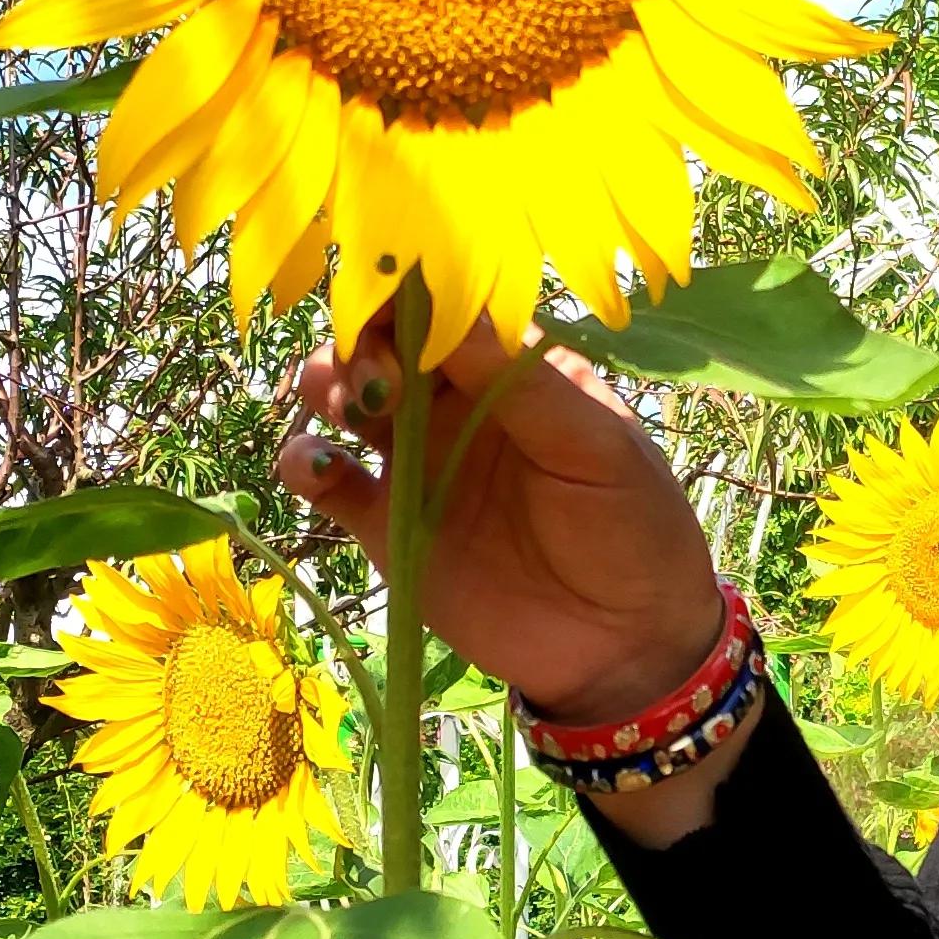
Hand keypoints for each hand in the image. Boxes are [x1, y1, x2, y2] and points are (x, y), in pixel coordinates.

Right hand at [278, 308, 723, 725]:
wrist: (624, 646)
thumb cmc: (633, 527)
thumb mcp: (597, 448)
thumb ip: (524, 385)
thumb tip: (457, 313)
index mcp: (511, 369)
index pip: (447, 306)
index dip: (413, 292)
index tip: (397, 301)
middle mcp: (454, 403)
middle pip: (381, 340)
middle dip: (365, 338)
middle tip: (385, 379)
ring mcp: (413, 461)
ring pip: (341, 396)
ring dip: (328, 382)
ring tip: (356, 408)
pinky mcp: (384, 525)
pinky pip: (324, 480)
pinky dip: (305, 462)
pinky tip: (321, 467)